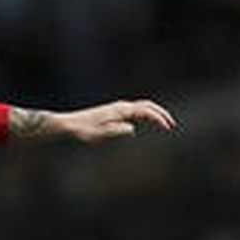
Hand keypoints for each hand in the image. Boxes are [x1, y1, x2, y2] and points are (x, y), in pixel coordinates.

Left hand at [53, 99, 175, 142]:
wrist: (69, 124)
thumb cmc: (82, 131)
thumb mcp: (98, 134)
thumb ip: (115, 130)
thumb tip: (131, 128)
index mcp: (119, 110)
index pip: (145, 110)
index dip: (158, 118)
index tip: (167, 127)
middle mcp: (120, 107)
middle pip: (146, 105)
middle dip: (160, 113)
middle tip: (171, 124)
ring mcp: (117, 108)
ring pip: (141, 106)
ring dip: (154, 113)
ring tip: (163, 124)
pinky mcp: (113, 112)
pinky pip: (134, 110)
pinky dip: (145, 114)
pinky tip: (146, 123)